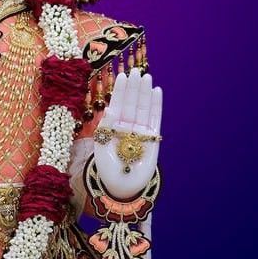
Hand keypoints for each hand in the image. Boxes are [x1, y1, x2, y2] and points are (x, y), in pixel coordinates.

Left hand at [93, 68, 162, 199]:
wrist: (122, 187)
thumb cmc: (108, 170)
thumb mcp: (101, 147)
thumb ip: (105, 129)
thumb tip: (110, 110)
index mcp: (113, 127)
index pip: (117, 105)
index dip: (120, 91)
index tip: (121, 76)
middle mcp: (127, 127)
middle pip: (131, 103)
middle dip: (133, 88)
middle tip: (135, 71)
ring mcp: (140, 131)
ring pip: (143, 108)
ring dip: (144, 92)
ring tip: (146, 77)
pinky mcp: (153, 138)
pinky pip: (155, 119)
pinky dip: (156, 105)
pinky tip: (156, 91)